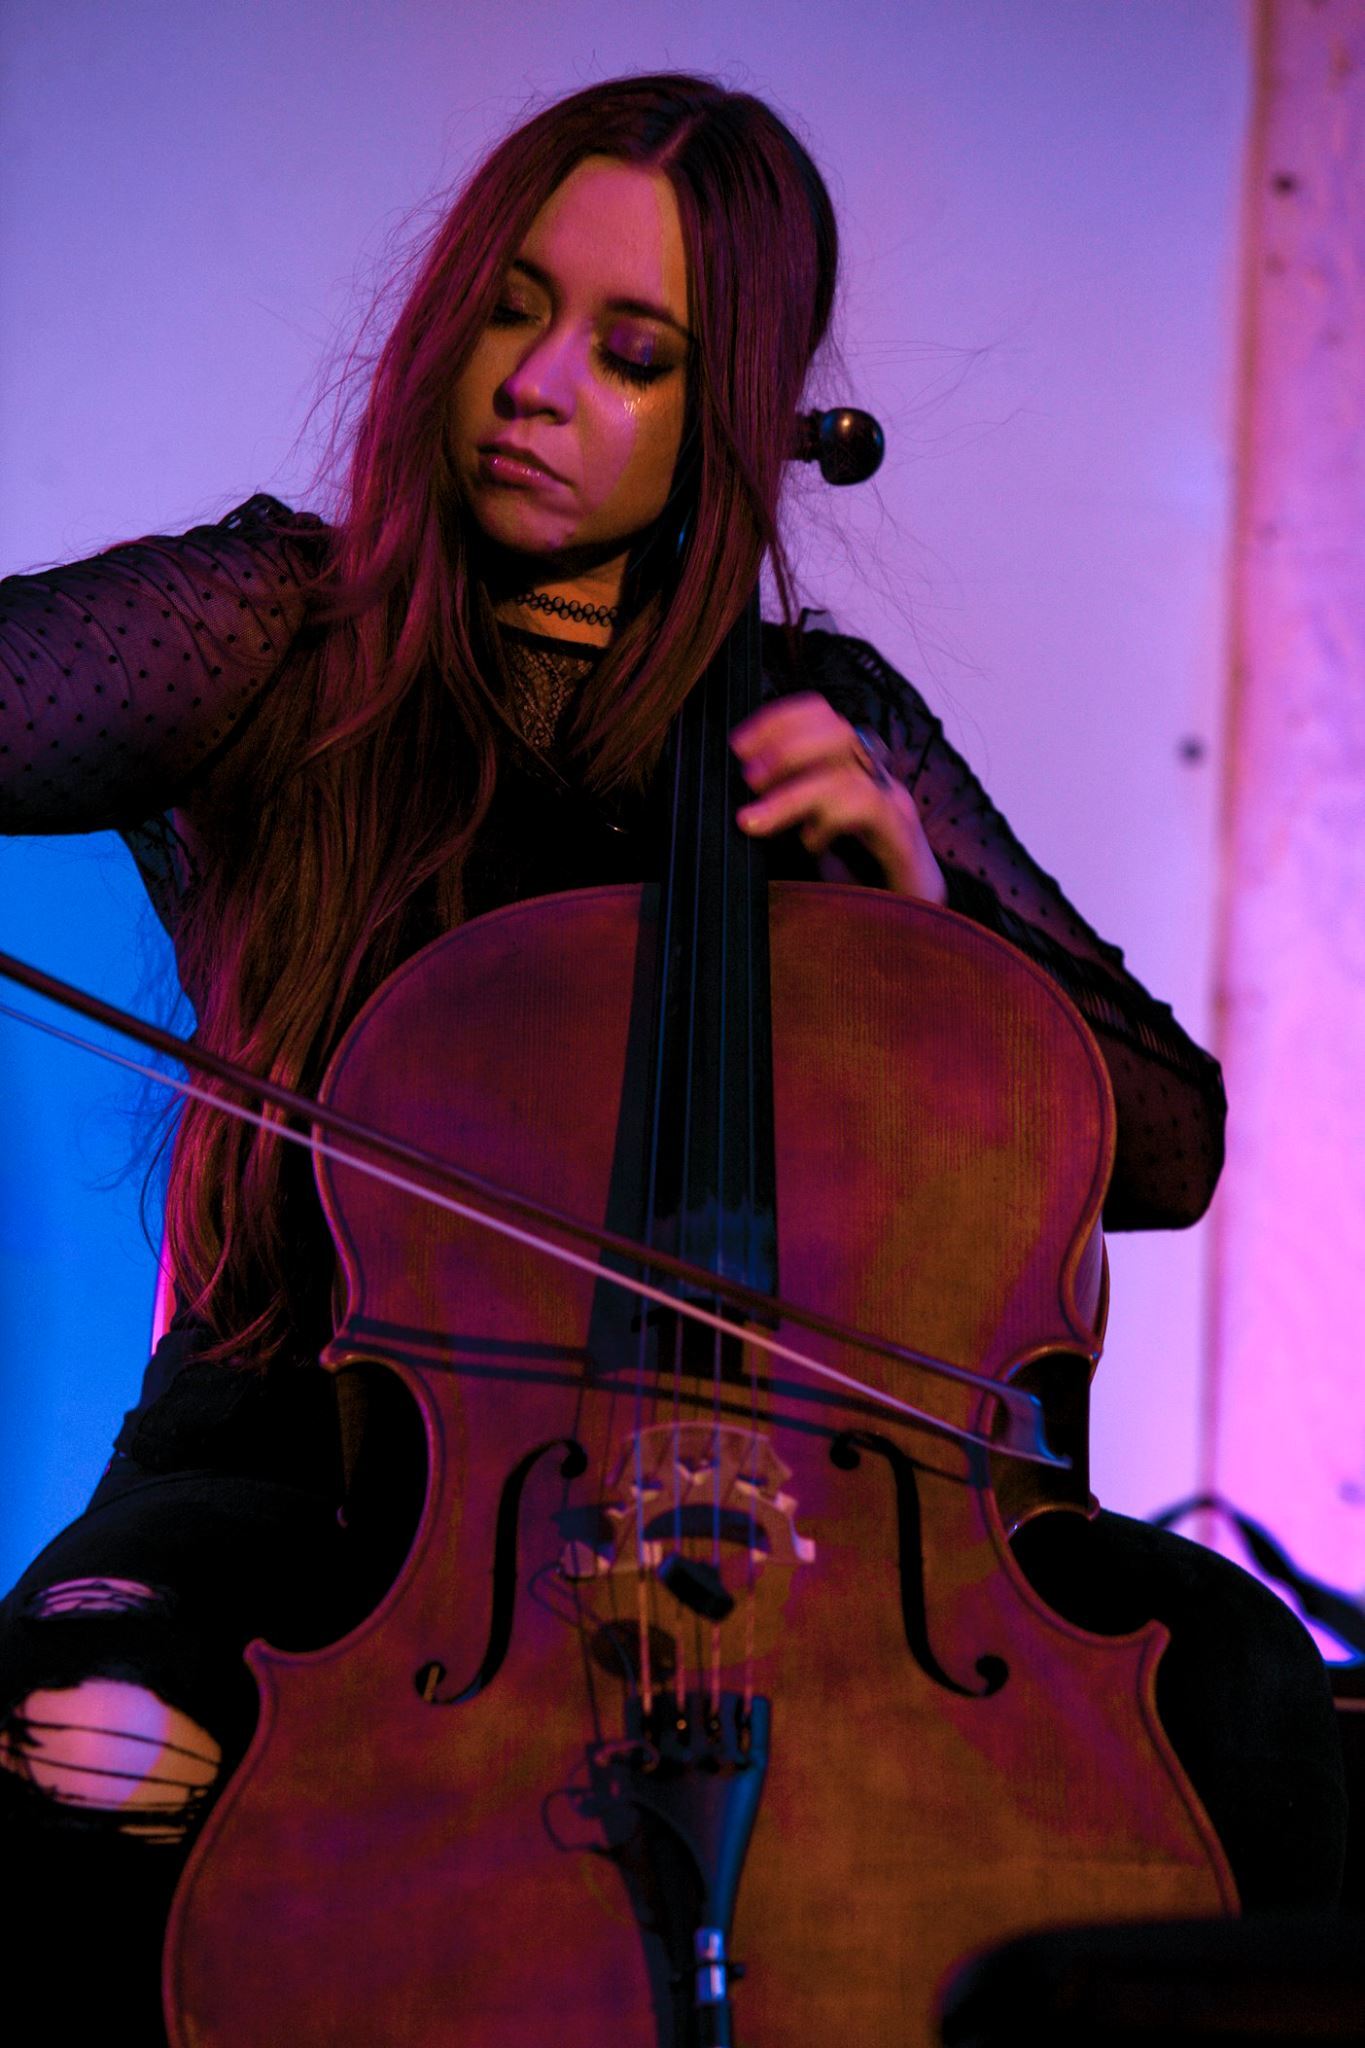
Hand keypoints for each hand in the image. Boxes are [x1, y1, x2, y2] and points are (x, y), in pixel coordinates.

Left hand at [730, 693, 946, 902]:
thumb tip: (741, 807)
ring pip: (845, 772)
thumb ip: (786, 817)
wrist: (913, 923)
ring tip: (755, 819)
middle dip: (785, 745)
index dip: (780, 721)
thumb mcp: (811, 841)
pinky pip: (867, 806)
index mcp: (853, 772)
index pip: (822, 719)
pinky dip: (829, 818)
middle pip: (837, 730)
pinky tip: (810, 843)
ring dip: (791, 791)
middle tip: (749, 778)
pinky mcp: (903, 836)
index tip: (740, 743)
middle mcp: (875, 780)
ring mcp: (893, 804)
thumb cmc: (859, 884)